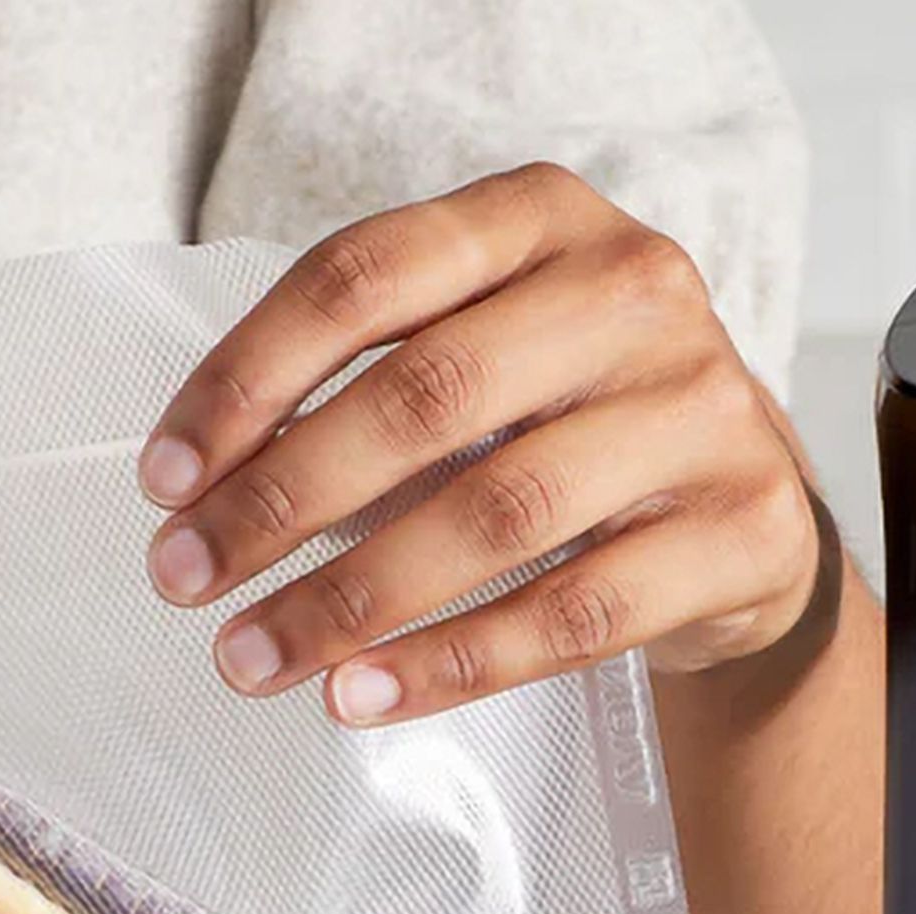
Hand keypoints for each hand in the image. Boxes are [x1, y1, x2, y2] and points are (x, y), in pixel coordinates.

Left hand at [138, 162, 831, 725]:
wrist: (750, 500)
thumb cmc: (580, 416)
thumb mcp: (491, 345)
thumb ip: (374, 374)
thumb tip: (208, 490)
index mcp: (542, 218)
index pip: (364, 279)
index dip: (245, 380)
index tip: (165, 479)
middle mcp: (631, 292)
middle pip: (425, 397)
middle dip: (281, 499)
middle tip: (188, 578)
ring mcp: (699, 409)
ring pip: (497, 514)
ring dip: (352, 598)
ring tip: (258, 654)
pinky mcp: (742, 528)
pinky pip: (573, 613)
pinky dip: (451, 663)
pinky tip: (364, 693)